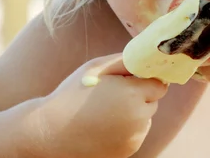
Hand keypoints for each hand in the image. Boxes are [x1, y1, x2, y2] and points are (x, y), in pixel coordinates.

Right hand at [29, 53, 168, 157]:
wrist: (50, 132)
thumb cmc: (72, 94)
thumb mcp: (97, 67)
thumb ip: (126, 60)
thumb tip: (147, 60)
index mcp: (133, 94)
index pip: (159, 84)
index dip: (145, 79)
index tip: (130, 79)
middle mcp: (139, 118)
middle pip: (153, 102)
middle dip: (140, 96)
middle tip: (112, 94)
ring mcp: (134, 138)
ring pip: (145, 119)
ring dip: (134, 113)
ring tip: (105, 111)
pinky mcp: (127, 151)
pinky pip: (135, 135)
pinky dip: (126, 130)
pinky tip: (104, 125)